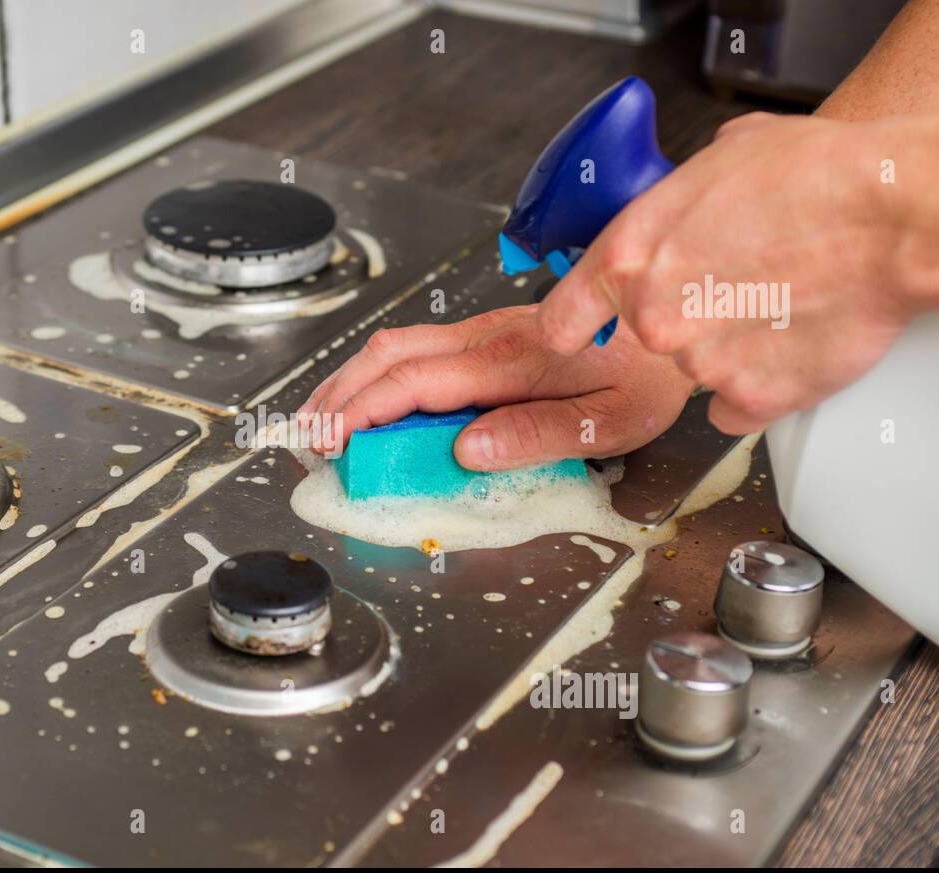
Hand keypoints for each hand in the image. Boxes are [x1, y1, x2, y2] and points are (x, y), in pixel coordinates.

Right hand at [296, 304, 693, 469]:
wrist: (671, 318)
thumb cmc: (646, 375)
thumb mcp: (607, 422)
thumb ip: (536, 436)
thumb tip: (467, 450)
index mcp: (507, 362)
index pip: (413, 383)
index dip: (362, 412)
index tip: (329, 442)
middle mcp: (484, 338)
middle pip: (387, 355)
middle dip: (338, 396)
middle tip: (306, 438)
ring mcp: (482, 331)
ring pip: (394, 345)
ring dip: (349, 381)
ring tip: (319, 421)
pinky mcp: (486, 335)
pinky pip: (414, 348)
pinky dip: (375, 374)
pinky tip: (366, 398)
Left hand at [537, 110, 938, 433]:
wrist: (894, 215)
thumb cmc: (818, 178)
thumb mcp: (720, 159)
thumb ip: (675, 202)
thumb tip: (676, 210)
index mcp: (628, 258)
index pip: (562, 321)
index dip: (580, 326)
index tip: (588, 332)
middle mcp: (653, 318)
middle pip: (647, 340)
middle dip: (684, 319)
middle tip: (738, 287)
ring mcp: (700, 365)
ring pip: (699, 369)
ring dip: (730, 348)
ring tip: (781, 302)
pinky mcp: (752, 399)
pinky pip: (738, 407)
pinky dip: (761, 387)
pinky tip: (790, 345)